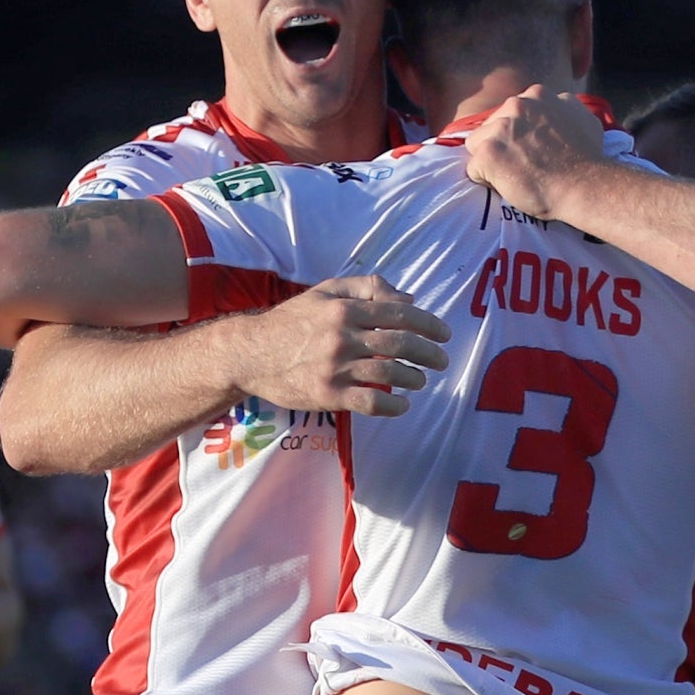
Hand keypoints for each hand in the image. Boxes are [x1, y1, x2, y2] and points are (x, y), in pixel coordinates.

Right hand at [233, 277, 450, 417]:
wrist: (250, 353)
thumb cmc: (291, 321)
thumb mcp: (325, 292)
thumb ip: (366, 288)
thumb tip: (408, 299)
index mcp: (344, 308)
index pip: (398, 314)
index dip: (428, 324)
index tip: (444, 334)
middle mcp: (342, 337)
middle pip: (400, 344)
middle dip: (429, 353)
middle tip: (441, 360)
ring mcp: (335, 368)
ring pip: (390, 374)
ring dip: (414, 379)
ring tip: (420, 380)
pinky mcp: (328, 395)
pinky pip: (372, 403)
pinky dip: (394, 406)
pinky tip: (402, 405)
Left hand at [463, 85, 605, 220]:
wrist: (583, 186)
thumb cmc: (588, 159)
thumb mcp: (584, 119)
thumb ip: (565, 109)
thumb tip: (560, 106)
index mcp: (538, 95)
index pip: (513, 112)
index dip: (519, 134)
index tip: (531, 149)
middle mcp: (517, 105)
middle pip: (492, 125)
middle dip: (502, 144)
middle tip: (522, 165)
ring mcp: (500, 128)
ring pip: (478, 144)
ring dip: (491, 160)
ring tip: (513, 177)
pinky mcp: (488, 153)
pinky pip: (474, 169)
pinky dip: (486, 181)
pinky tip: (507, 187)